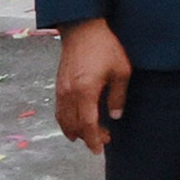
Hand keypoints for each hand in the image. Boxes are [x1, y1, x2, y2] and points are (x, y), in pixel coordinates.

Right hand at [54, 19, 132, 152]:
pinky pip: (59, 110)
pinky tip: (75, 123)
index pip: (87, 124)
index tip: (99, 150)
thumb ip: (118, 96)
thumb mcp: (121, 71)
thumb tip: (115, 116)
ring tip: (90, 135)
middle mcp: (68, 94)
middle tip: (104, 139)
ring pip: (63, 120)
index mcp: (85, 92)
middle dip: (87, 137)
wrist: (83, 30)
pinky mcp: (58, 85)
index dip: (93, 139)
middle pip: (73, 125)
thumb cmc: (106, 48)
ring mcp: (60, 90)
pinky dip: (66, 121)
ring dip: (75, 131)